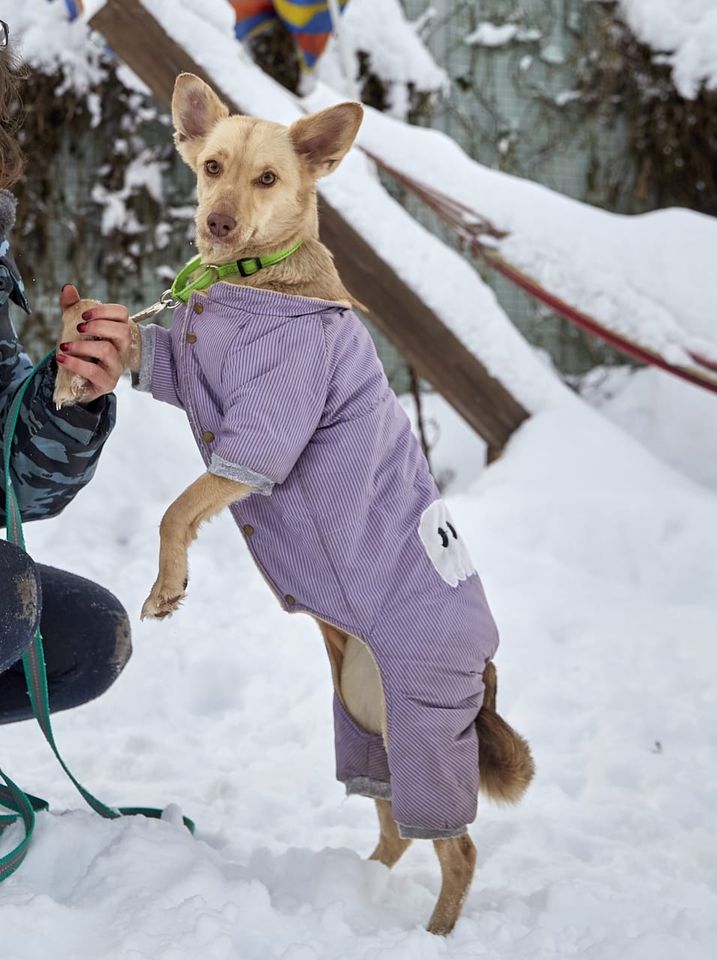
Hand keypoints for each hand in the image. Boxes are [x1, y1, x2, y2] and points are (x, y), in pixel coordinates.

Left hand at [56, 285, 135, 402]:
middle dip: (98, 326)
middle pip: (122, 331)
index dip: (104, 311)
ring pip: (107, 351)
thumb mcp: (74, 326)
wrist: (77, 381)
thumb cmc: (81, 351)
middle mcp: (122, 349)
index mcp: (117, 332)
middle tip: (79, 328)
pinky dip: (76, 363)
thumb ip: (72, 307)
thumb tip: (68, 287)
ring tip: (65, 346)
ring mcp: (116, 367)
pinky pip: (95, 371)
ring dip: (83, 346)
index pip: (122, 314)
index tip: (84, 314)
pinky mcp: (107, 383)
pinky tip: (62, 358)